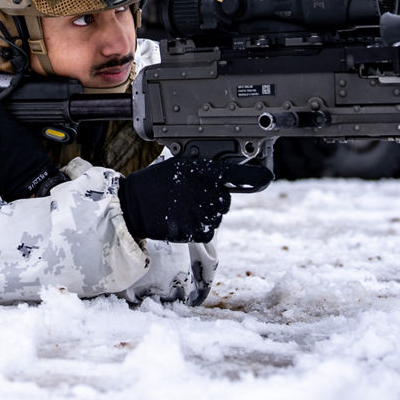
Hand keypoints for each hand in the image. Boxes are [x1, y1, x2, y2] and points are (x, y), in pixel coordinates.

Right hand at [117, 159, 271, 242]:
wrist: (132, 205)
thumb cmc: (155, 183)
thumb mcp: (179, 167)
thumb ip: (203, 170)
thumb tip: (224, 175)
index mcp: (200, 172)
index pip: (233, 173)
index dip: (253, 176)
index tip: (267, 177)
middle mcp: (204, 191)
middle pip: (224, 200)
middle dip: (213, 200)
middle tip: (192, 197)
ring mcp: (199, 212)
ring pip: (216, 217)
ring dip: (205, 215)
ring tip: (181, 208)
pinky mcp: (193, 230)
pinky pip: (208, 232)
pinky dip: (199, 229)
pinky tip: (182, 220)